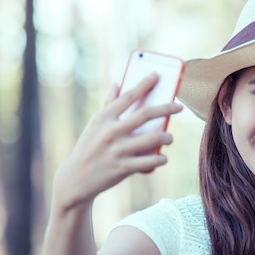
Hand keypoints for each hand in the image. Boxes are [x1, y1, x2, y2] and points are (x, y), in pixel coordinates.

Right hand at [53, 74, 182, 210]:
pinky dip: (161, 158)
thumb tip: (117, 84)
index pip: (128, 96)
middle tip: (179, 106)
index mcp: (103, 118)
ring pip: (153, 138)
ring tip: (169, 137)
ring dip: (167, 137)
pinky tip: (162, 157)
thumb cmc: (88, 149)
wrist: (74, 180)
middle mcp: (111, 132)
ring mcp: (118, 150)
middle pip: (146, 114)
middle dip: (167, 108)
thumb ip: (108, 105)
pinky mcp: (123, 168)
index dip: (144, 84)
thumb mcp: (94, 125)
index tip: (157, 75)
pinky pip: (151, 161)